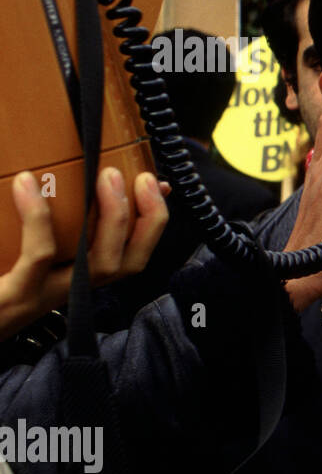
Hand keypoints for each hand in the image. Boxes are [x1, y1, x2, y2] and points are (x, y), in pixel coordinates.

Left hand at [0, 167, 169, 339]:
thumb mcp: (11, 260)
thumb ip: (35, 229)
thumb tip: (41, 180)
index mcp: (70, 282)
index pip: (132, 258)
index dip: (153, 223)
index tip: (155, 185)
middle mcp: (66, 292)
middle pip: (130, 263)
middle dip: (147, 219)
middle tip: (135, 177)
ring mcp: (42, 296)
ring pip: (100, 263)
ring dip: (113, 216)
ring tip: (104, 176)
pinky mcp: (15, 297)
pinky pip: (40, 255)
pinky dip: (38, 216)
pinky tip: (26, 182)